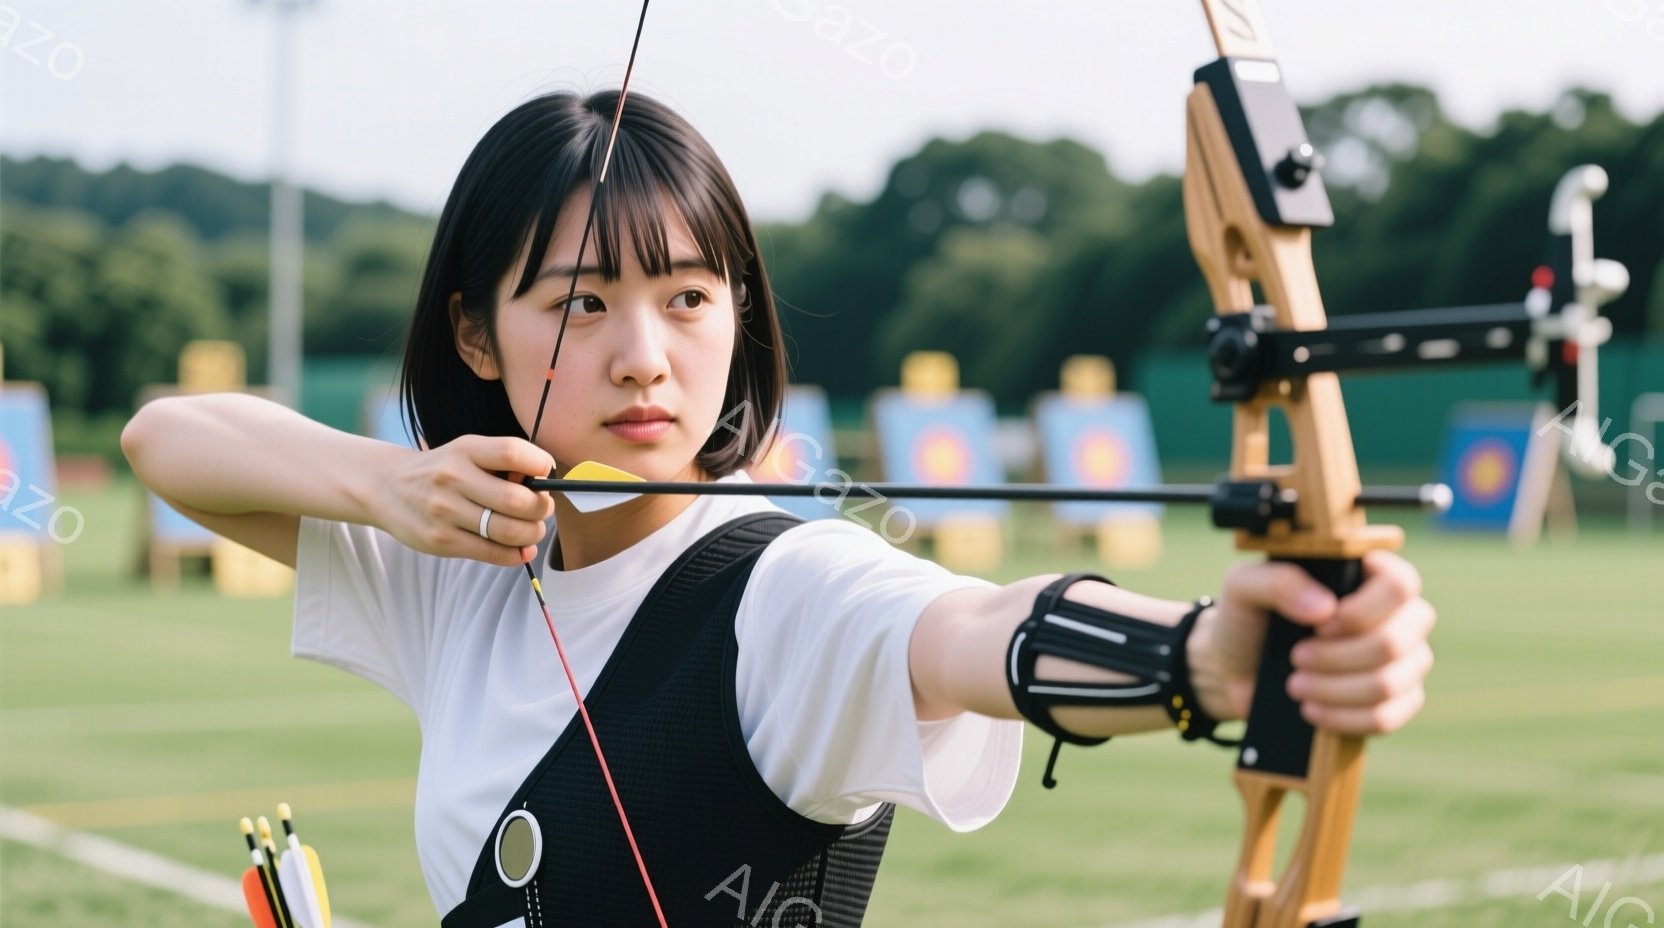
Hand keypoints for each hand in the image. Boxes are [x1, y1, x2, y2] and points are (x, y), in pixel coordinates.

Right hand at [378, 435, 555, 566]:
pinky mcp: (441, 541)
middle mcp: (453, 478)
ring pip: (507, 531)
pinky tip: (522, 549)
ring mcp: (445, 512)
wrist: (386, 487)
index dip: (539, 464)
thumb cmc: (441, 470)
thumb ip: (501, 463)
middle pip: (516, 500)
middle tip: (543, 509)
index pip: (511, 452)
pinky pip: (491, 553)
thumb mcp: (466, 452)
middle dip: (542, 508)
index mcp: (465, 450)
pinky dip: (516, 554)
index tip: (546, 473)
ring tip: (533, 530)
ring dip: (533, 533)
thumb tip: (544, 482)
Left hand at [1191, 551, 1434, 736]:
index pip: (1400, 584)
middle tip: (1296, 658)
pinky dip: (1345, 718)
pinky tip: (1312, 710)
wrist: (1233, 670)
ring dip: (1336, 690)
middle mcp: (1396, 615)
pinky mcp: (1394, 701)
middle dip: (1339, 658)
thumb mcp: (1245, 587)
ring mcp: (1402, 660)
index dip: (1364, 611)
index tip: (1319, 625)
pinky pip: (1389, 716)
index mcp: (1366, 576)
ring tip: (1295, 685)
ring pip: (1392, 683)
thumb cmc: (1247, 618)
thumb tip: (1325, 608)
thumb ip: (1279, 581)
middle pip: (1396, 641)